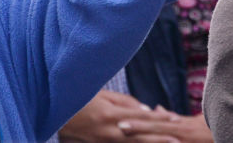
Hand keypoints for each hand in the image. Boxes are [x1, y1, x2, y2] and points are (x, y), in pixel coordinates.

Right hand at [59, 91, 174, 141]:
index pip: (141, 116)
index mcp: (111, 114)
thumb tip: (146, 109)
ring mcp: (104, 140)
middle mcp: (109, 130)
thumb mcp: (103, 95)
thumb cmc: (80, 98)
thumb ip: (126, 102)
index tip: (175, 119)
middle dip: (160, 138)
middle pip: (140, 135)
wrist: (53, 114)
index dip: (159, 118)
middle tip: (178, 140)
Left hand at [119, 111, 213, 142]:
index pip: (158, 123)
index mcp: (183, 127)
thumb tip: (156, 109)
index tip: (122, 120)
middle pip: (159, 130)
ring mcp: (187, 141)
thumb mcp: (195, 122)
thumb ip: (175, 118)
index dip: (140, 122)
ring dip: (146, 139)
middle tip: (120, 126)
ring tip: (127, 134)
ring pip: (163, 140)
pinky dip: (159, 142)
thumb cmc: (213, 128)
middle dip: (139, 129)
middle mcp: (184, 134)